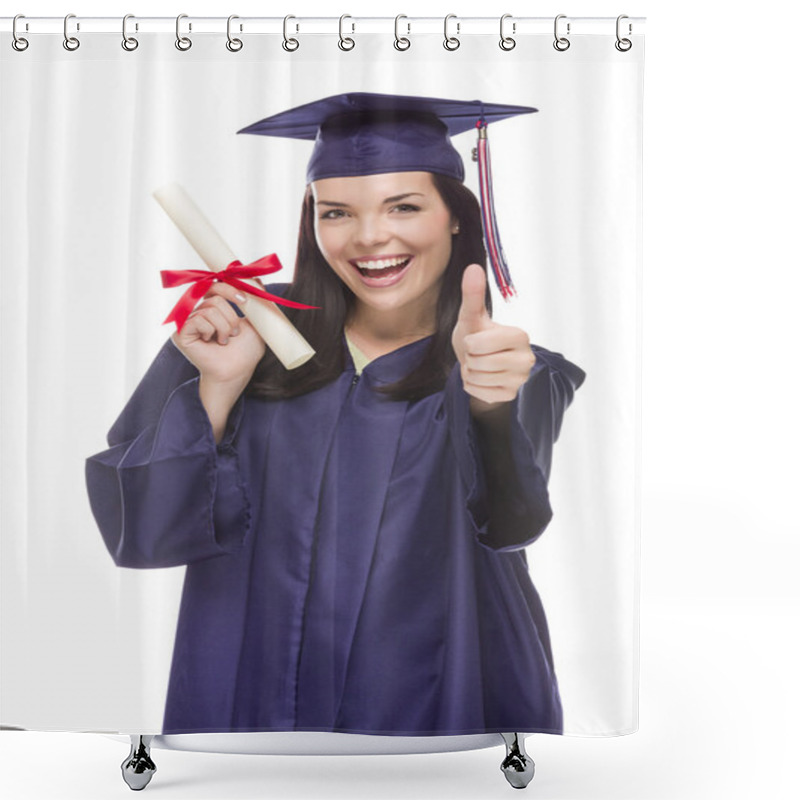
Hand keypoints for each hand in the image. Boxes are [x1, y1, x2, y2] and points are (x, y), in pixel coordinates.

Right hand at [171, 282, 265, 387]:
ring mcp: (187, 321)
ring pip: (209, 309)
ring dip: (224, 327)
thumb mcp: (256, 322)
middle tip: (235, 332)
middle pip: (214, 295)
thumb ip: (255, 301)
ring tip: (224, 340)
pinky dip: (211, 331)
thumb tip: (257, 278)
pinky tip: (211, 342)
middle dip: (231, 315)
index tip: (244, 301)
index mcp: (212, 306)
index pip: (216, 285)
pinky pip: (198, 320)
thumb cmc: (245, 351)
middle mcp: (198, 311)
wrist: (236, 371)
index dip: (230, 288)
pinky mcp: (180, 332)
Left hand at [451, 264, 535, 413]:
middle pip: (478, 363)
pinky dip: (474, 386)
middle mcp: (527, 359)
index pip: (479, 345)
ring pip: (478, 379)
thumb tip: (473, 267)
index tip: (477, 341)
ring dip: (471, 373)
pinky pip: (480, 393)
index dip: (470, 343)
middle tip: (477, 355)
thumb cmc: (476, 335)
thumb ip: (473, 294)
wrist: (479, 362)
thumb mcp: (472, 316)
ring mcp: (521, 379)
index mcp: (520, 336)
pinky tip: (482, 378)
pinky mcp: (511, 395)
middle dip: (470, 359)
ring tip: (479, 365)